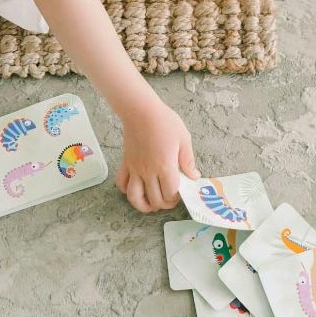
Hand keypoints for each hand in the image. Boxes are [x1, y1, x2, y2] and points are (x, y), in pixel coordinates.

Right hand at [115, 99, 199, 213]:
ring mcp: (135, 168)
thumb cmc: (164, 121)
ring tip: (151, 204)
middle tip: (170, 199)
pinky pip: (121, 183)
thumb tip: (193, 176)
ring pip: (134, 197)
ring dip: (143, 206)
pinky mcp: (126, 163)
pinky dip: (126, 191)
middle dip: (164, 204)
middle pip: (155, 199)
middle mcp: (148, 171)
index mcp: (165, 165)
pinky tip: (136, 188)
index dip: (176, 198)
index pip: (170, 193)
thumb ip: (188, 160)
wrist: (141, 110)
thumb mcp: (183, 138)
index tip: (181, 193)